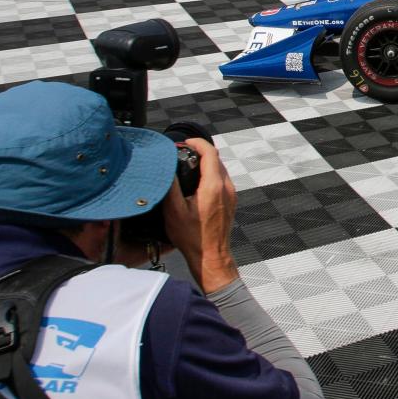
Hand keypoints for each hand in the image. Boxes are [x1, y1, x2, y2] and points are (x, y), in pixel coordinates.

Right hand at [161, 139, 239, 294]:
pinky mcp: (231, 201)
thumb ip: (171, 186)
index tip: (184, 142)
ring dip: (205, 163)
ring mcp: (231, 194)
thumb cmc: (191, 238)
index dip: (197, 142)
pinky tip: (196, 182)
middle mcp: (226, 187)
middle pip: (216, 159)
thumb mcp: (173, 211)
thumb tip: (166, 168)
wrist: (211, 256)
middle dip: (199, 152)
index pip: (210, 153)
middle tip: (181, 153)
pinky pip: (222, 180)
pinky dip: (211, 174)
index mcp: (213, 186)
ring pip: (220, 169)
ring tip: (186, 165)